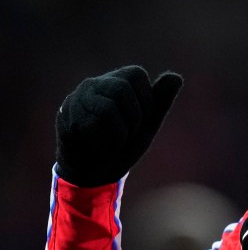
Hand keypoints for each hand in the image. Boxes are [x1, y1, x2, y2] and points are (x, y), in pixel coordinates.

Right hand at [55, 65, 182, 186]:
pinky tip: (97, 148)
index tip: (139, 120)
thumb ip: (160, 102)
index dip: (146, 101)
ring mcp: (78, 99)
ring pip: (108, 109)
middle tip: (126, 135)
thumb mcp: (147, 124)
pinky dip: (105, 144)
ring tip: (112, 142)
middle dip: (133, 119)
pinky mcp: (67, 118)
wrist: (96, 175)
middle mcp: (95, 85)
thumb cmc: (122, 146)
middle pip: (122, 89)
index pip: (137, 74)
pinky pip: (95, 127)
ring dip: (120, 135)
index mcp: (116, 82)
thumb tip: (177, 77)